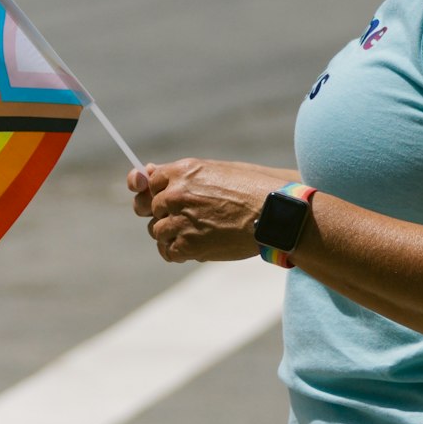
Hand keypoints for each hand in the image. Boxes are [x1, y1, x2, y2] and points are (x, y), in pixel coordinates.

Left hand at [127, 158, 276, 264]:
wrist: (274, 213)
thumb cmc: (253, 188)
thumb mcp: (218, 170)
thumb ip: (183, 174)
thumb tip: (150, 171)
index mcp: (183, 171)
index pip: (150, 181)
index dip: (156, 191)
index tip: (165, 199)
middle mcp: (176, 193)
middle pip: (148, 207)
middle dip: (162, 213)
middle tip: (183, 219)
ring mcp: (180, 220)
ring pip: (156, 231)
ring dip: (171, 235)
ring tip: (195, 234)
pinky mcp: (187, 245)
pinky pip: (168, 252)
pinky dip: (177, 253)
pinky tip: (194, 249)